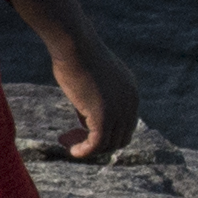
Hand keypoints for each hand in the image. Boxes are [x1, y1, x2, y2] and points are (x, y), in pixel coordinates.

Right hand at [38, 36, 145, 164]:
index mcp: (130, 92)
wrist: (75, 45)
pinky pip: (97, 145)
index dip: (105, 131)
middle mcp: (130, 103)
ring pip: (108, 144)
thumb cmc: (76, 56)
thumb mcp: (90, 81)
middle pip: (120, 138)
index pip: (125, 124)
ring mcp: (119, 111)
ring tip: (67, 143)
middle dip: (97, 142)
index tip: (79, 128)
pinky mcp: (104, 118)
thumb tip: (86, 121)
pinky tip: (71, 150)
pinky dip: (84, 151)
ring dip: (88, 148)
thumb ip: (94, 100)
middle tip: (71, 138)